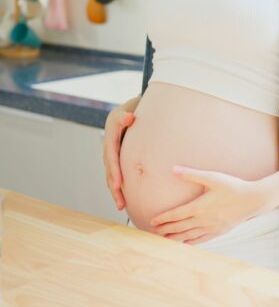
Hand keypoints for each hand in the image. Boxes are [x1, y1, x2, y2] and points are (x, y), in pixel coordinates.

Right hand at [102, 95, 140, 209]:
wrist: (127, 113)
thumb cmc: (129, 111)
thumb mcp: (127, 110)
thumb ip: (126, 116)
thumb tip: (130, 118)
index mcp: (110, 140)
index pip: (112, 158)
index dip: (115, 172)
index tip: (119, 184)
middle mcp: (109, 151)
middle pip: (110, 172)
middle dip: (115, 188)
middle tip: (120, 202)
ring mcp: (113, 157)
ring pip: (112, 177)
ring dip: (116, 192)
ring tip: (122, 207)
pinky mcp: (118, 161)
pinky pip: (117, 176)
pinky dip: (119, 188)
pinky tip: (125, 200)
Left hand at [150, 165, 267, 244]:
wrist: (252, 200)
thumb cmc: (232, 186)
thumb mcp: (212, 177)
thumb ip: (191, 174)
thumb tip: (173, 169)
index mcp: (199, 207)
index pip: (177, 214)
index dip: (164, 218)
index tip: (152, 221)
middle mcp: (203, 220)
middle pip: (180, 226)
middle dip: (166, 229)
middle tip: (153, 232)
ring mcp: (211, 227)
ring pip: (189, 235)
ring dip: (175, 237)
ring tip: (164, 240)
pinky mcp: (219, 231)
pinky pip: (201, 239)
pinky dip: (191, 242)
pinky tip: (185, 243)